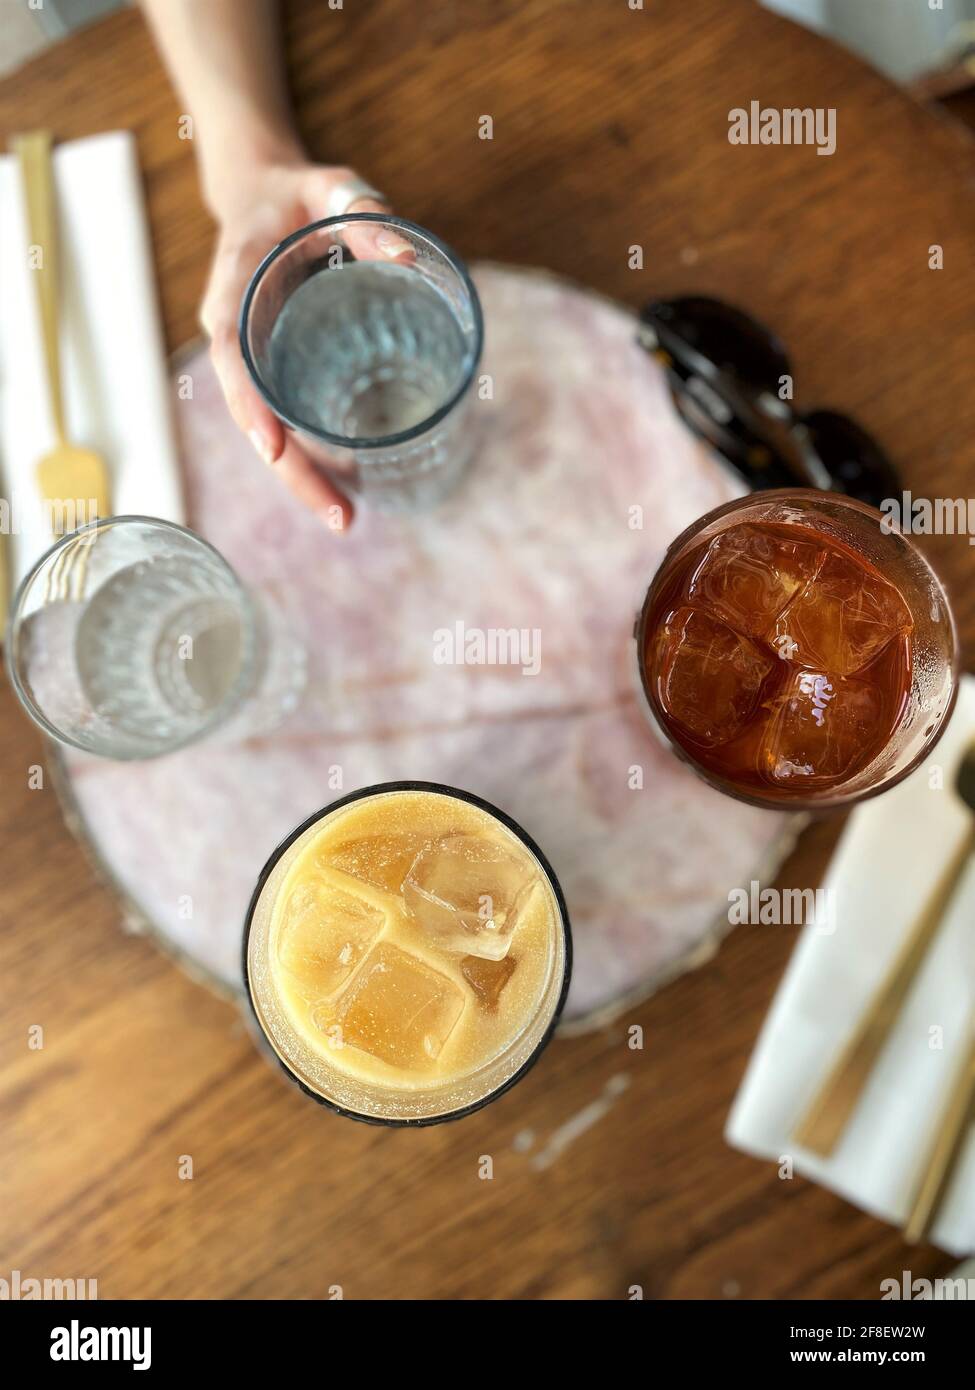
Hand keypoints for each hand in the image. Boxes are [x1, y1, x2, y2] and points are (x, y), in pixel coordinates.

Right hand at [200, 160, 410, 530]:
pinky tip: (345, 490)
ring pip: (265, 426)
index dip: (249, 400)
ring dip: (301, 478)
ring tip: (345, 519)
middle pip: (250, 411)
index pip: (231, 348)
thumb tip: (409, 256)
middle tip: (341, 518)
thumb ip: (364, 210)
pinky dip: (309, 457)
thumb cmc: (298, 192)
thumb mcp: (330, 184)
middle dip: (291, 471)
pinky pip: (284, 416)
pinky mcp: (270, 366)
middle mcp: (233, 326)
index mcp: (236, 281)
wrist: (260, 193)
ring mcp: (249, 352)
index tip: (273, 447)